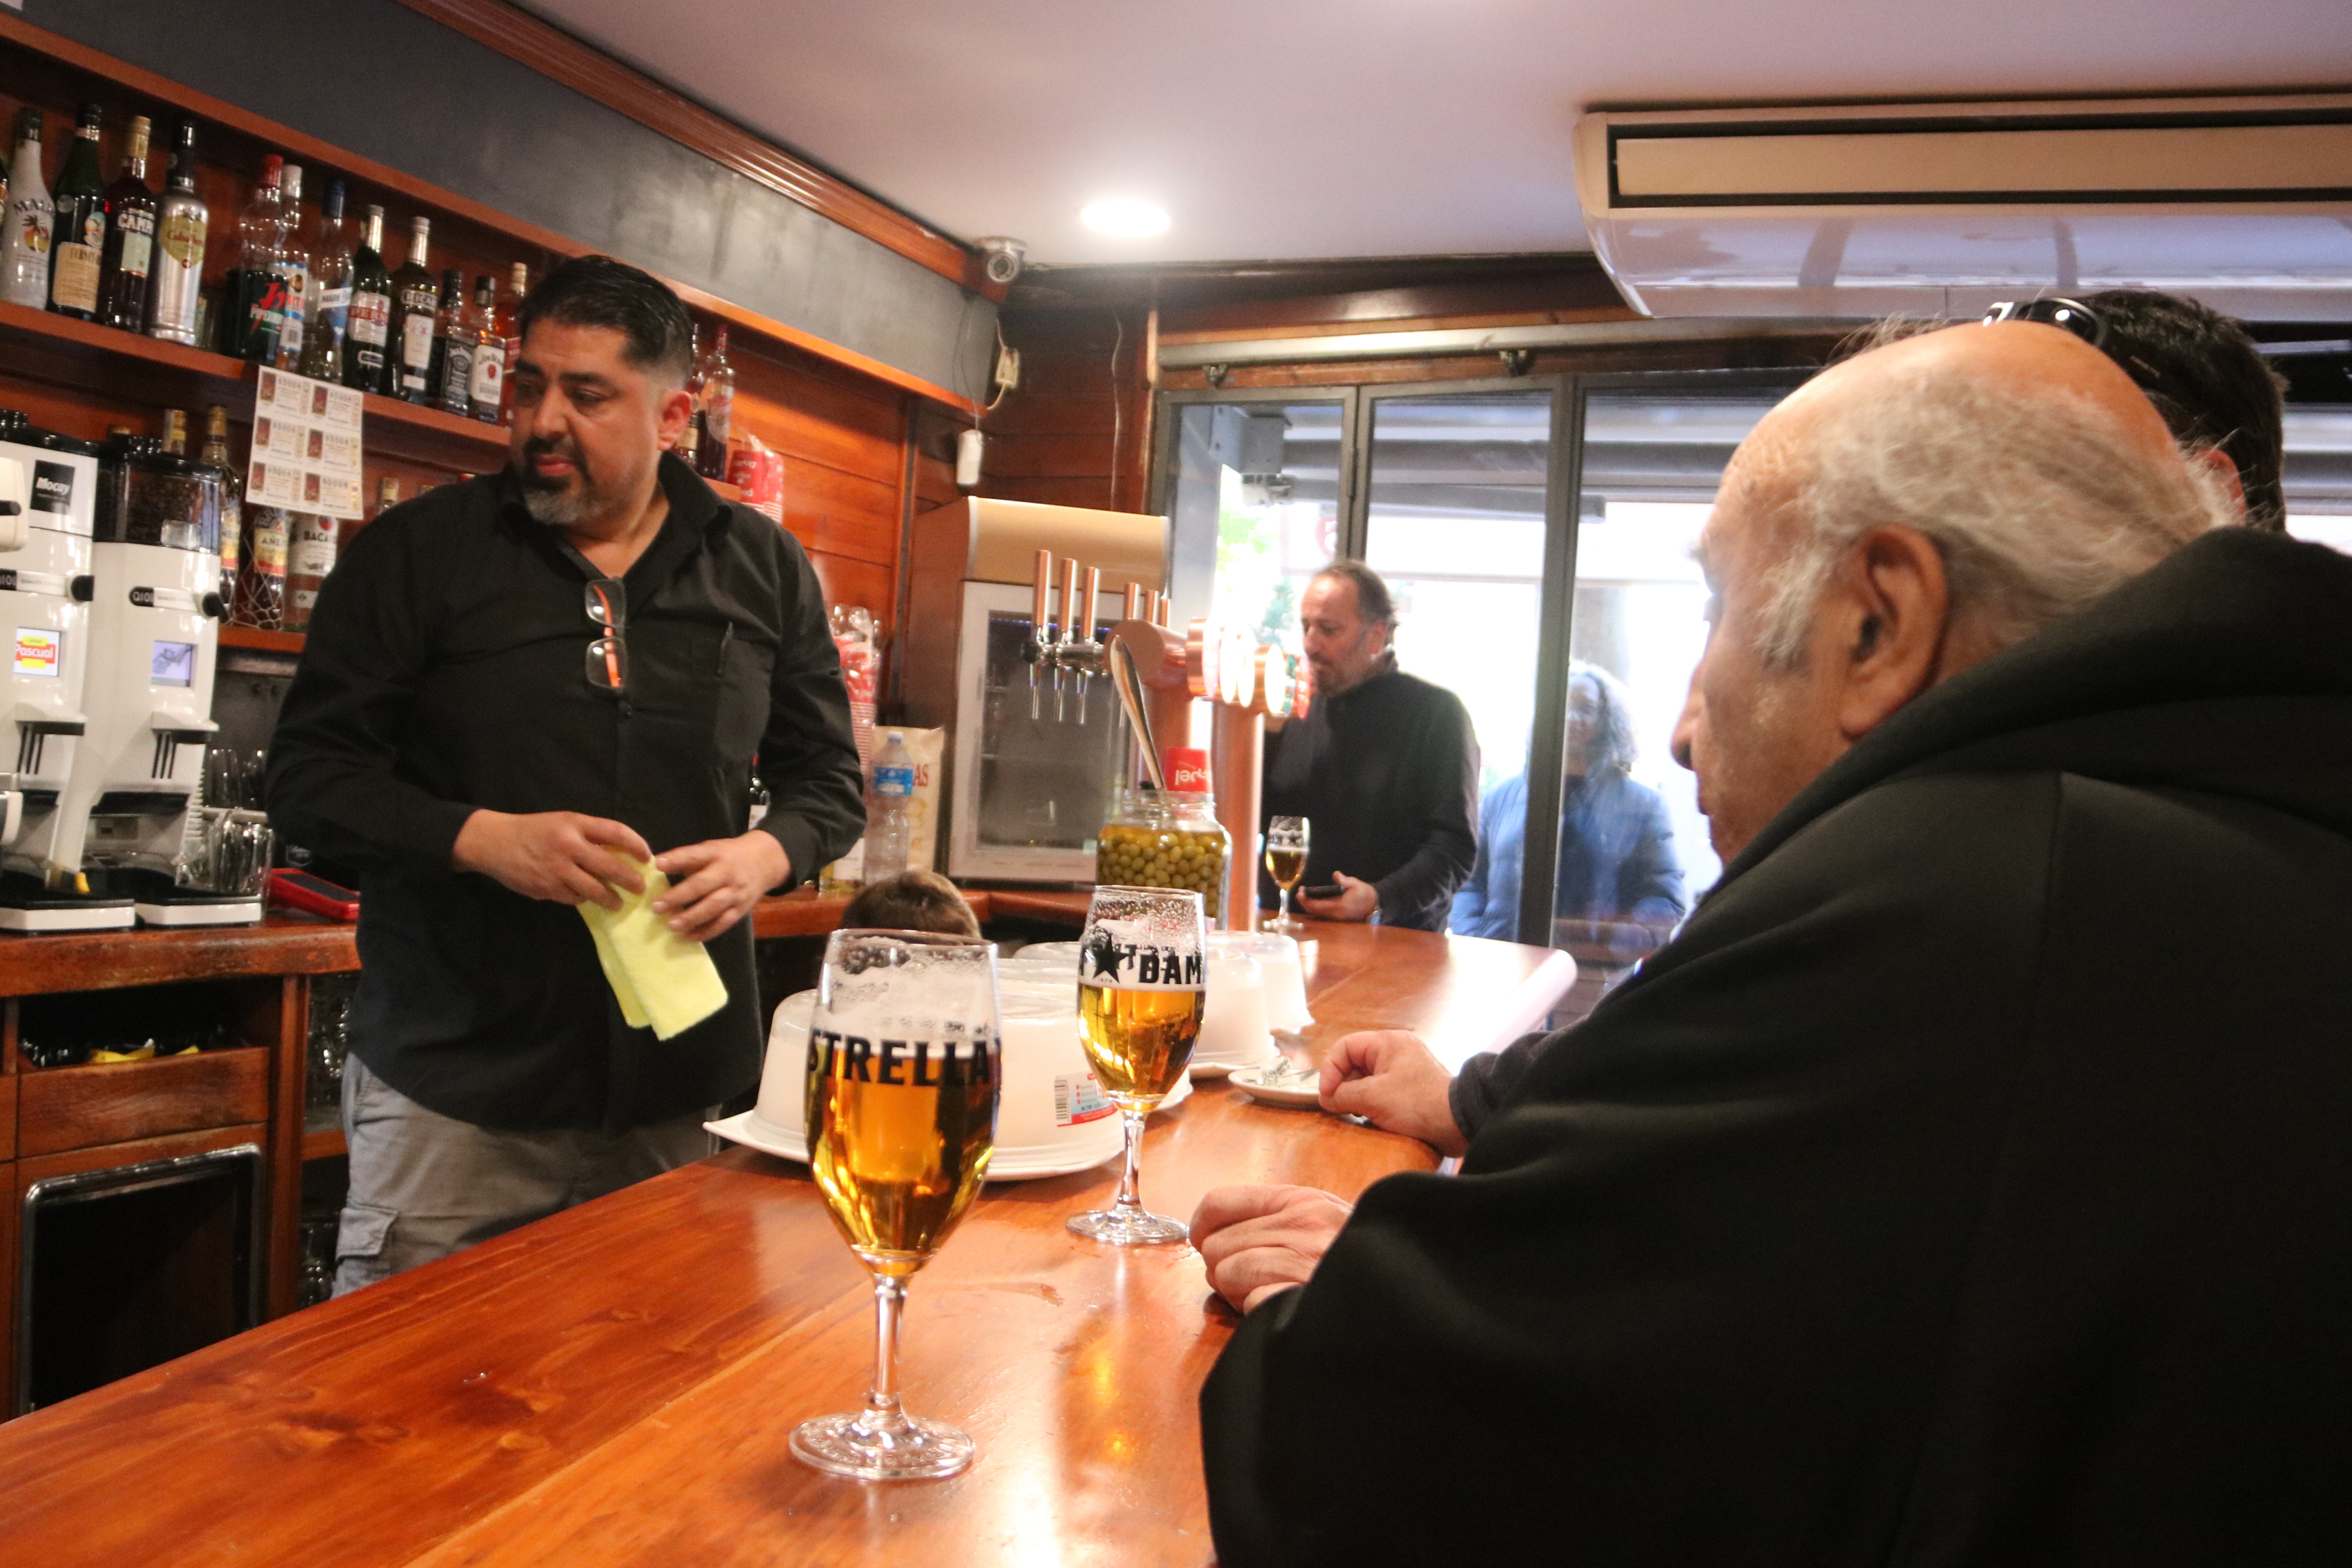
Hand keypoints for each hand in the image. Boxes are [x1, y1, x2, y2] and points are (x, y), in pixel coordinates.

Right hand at [452, 810, 649, 907]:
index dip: (637, 845)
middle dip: (630, 880)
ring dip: (610, 899)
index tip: (647, 857)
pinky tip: (586, 899)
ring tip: (618, 903)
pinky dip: (582, 899)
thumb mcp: (563, 822)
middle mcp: (568, 845)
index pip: (616, 832)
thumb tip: (622, 853)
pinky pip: (573, 898)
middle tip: (640, 888)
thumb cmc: (534, 830)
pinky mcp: (546, 888)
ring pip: (594, 889)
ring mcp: (556, 869)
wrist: (494, 842)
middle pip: (610, 866)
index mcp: (575, 823)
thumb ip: (589, 835)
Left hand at [652, 831, 791, 941]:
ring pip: (714, 906)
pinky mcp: (741, 909)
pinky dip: (707, 931)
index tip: (658, 864)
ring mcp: (736, 892)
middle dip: (679, 896)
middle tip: (657, 907)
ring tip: (672, 926)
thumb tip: (658, 869)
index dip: (677, 859)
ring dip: (692, 917)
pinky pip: (724, 922)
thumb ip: (688, 859)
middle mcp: (728, 872)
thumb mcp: (711, 849)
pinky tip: (690, 936)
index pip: (695, 855)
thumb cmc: (728, 856)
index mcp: (717, 853)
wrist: (765, 862)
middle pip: (703, 884)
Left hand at [1192, 1184, 1353, 1312]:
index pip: (1219, 1201)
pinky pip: (1251, 1304)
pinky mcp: (1302, 1299)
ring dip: (1242, 1294)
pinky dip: (1261, 1313)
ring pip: (1227, 1276)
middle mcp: (1303, 1225)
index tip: (1207, 1243)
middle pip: (1216, 1247)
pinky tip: (1285, 1311)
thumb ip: (1275, 1218)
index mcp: (1302, 1200)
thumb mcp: (1325, 1220)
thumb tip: (1209, 1234)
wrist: (1409, 1288)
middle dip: (1227, 1270)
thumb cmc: (1359, 1258)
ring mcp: (1305, 1263)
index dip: (1203, 1228)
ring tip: (1273, 1295)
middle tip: (1257, 1281)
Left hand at [1297, 870, 1377, 922]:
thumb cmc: (1365, 893)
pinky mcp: (1337, 918)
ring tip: (1303, 896)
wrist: (1374, 904)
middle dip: (1305, 903)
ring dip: (1309, 906)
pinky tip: (1311, 901)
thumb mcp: (1356, 884)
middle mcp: (1337, 915)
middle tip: (1299, 894)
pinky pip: (1322, 914)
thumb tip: (1336, 875)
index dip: (1307, 900)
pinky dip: (1315, 908)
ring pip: (1318, 914)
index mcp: (1341, 907)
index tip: (1300, 892)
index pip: (1319, 905)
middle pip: (1316, 912)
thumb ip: (1345, 880)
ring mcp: (1337, 918)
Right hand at [1321, 1030, 1467, 1156]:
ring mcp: (1405, 1069)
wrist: (1460, 1122)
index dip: (1330, 1070)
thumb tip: (1327, 1099)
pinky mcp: (1411, 1088)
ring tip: (1356, 1113)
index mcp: (1387, 1043)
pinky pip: (1382, 1090)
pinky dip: (1372, 1103)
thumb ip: (1344, 1095)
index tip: (1327, 1096)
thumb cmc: (1416, 1104)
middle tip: (1338, 1107)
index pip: (1345, 1047)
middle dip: (1343, 1085)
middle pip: (1355, 1062)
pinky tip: (1371, 1118)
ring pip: (1367, 1078)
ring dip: (1357, 1096)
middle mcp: (1396, 1050)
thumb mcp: (1373, 1098)